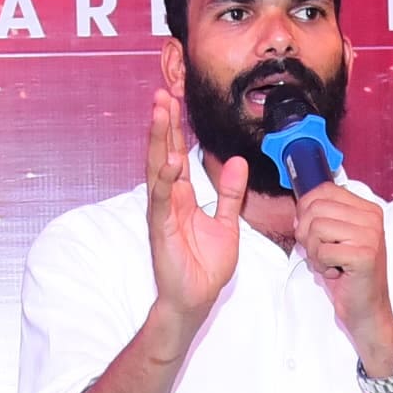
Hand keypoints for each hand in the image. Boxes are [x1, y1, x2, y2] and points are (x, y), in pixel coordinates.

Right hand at [143, 85, 244, 330]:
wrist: (197, 299)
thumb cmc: (205, 266)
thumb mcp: (226, 223)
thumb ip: (229, 194)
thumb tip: (236, 163)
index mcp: (182, 196)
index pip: (176, 154)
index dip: (175, 129)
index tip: (174, 101)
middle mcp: (169, 199)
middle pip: (162, 153)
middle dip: (162, 124)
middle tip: (161, 94)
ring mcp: (162, 212)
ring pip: (157, 168)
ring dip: (157, 140)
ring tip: (159, 112)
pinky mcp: (161, 228)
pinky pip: (162, 199)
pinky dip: (165, 178)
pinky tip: (168, 158)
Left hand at [292, 182, 392, 366]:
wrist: (367, 310)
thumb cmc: (347, 276)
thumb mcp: (334, 239)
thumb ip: (320, 218)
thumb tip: (298, 209)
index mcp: (367, 209)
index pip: (324, 190)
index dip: (306, 209)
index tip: (311, 232)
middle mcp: (372, 218)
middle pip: (316, 208)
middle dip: (307, 234)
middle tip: (320, 253)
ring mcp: (371, 235)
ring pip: (316, 228)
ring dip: (314, 251)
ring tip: (329, 264)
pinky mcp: (364, 255)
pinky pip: (322, 250)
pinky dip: (321, 265)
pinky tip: (336, 273)